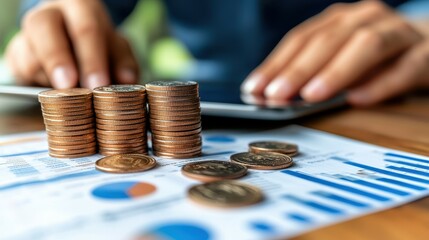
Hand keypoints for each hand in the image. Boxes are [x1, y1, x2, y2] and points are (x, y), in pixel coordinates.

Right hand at [5, 0, 138, 88]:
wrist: (71, 44)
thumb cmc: (98, 45)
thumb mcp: (116, 50)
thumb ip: (123, 63)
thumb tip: (127, 79)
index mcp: (80, 7)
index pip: (85, 27)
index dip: (91, 57)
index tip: (97, 83)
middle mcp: (50, 14)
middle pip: (45, 27)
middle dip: (58, 60)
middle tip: (69, 86)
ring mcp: (29, 33)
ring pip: (29, 53)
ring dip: (48, 76)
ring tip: (66, 90)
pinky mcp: (17, 53)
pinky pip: (21, 70)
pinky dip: (37, 82)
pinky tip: (53, 88)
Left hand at [241, 1, 428, 105]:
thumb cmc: (376, 56)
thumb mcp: (340, 59)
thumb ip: (314, 72)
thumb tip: (275, 95)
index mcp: (340, 20)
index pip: (301, 39)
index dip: (276, 64)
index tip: (254, 89)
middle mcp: (365, 18)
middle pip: (328, 41)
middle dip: (298, 69)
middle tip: (276, 96)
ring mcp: (397, 31)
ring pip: (366, 45)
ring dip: (335, 71)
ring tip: (311, 96)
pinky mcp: (425, 52)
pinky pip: (405, 66)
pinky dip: (382, 83)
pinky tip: (359, 99)